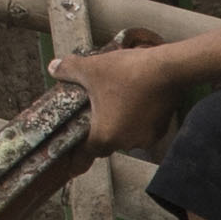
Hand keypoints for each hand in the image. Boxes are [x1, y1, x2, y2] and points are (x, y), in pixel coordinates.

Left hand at [55, 40, 183, 152]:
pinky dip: (140, 120)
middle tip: (99, 111)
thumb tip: (52, 67)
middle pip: (108, 142)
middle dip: (103, 130)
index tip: (77, 149)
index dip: (80, 150)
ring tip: (120, 102)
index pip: (88, 152)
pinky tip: (139, 101)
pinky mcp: (162, 130)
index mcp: (105, 135)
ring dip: (123, 125)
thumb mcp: (92, 68)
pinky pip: (144, 129)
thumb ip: (69, 70)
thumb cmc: (127, 72)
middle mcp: (126, 143)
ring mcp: (146, 138)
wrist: (168, 69)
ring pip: (128, 135)